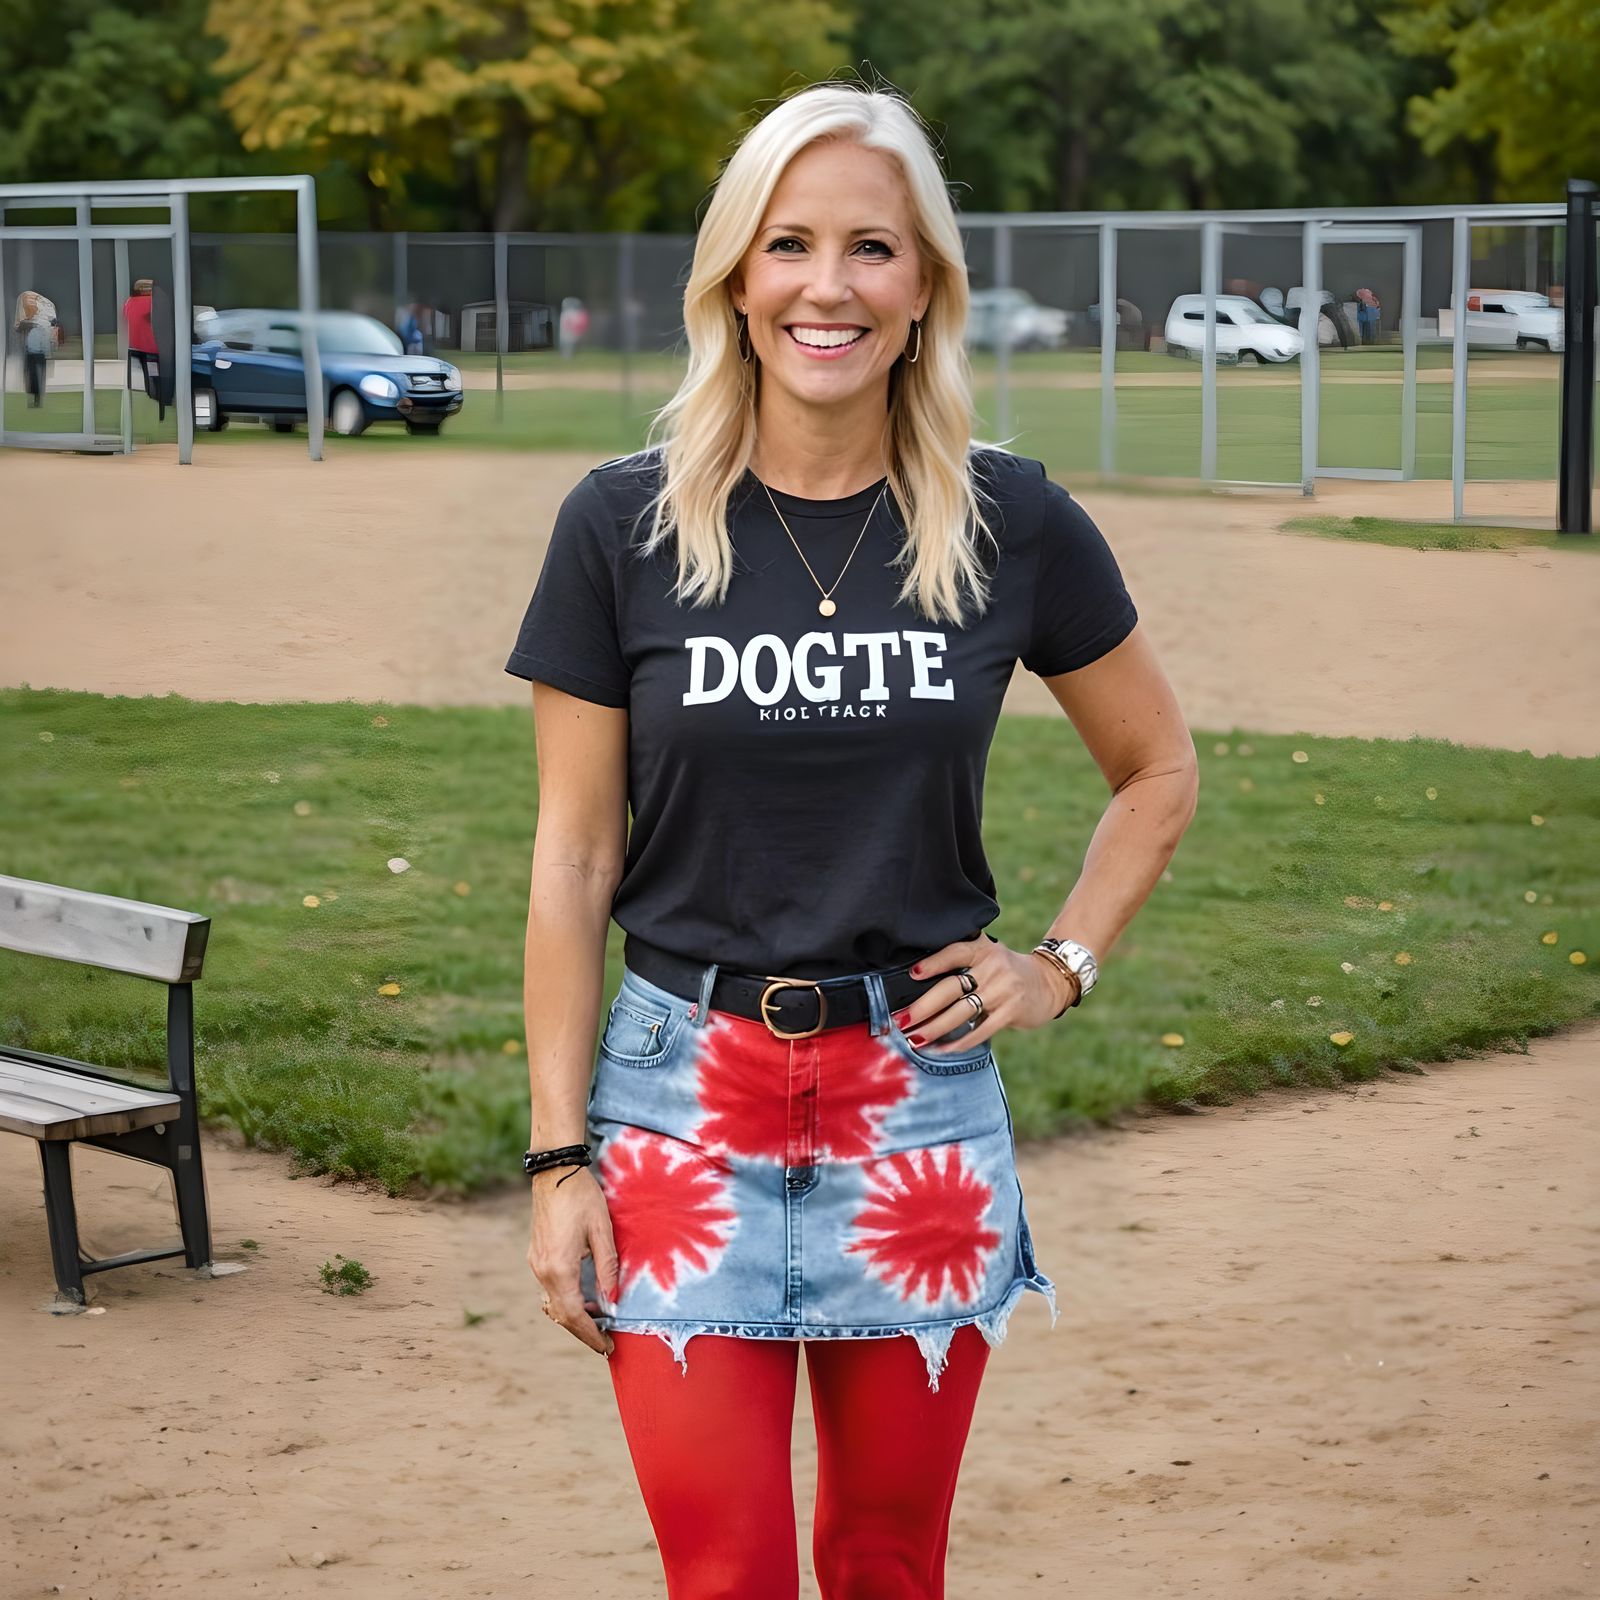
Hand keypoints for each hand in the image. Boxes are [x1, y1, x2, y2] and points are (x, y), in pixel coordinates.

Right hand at [527, 1163, 617, 1356]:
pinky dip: (564, 1300)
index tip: (606, 1346)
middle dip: (582, 1331)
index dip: (590, 1334)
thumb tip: (613, 1298)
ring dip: (572, 1316)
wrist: (554, 1172)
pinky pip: (548, 1288)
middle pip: (560, 1315)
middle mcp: (543, 1270)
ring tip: (597, 1319)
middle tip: (604, 1341)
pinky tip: (582, 1295)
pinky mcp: (536, 1255)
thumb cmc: (582, 1197)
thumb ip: (607, 1267)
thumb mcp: (602, 1231)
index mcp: (560, 1268)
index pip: (573, 1315)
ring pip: (552, 1303)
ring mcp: (536, 1263)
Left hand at [897, 937, 1077, 1056]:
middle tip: (901, 1021)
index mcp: (983, 949)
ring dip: (935, 1028)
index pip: (954, 952)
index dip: (933, 963)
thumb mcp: (989, 958)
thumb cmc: (1007, 972)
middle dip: (923, 1007)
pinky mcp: (1011, 1011)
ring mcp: (1003, 990)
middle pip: (950, 988)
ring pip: (961, 1012)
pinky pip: (980, 1030)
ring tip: (915, 1039)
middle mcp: (992, 967)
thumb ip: (963, 965)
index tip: (912, 974)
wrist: (1049, 983)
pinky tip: (942, 1049)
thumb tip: (919, 989)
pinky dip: (959, 1042)